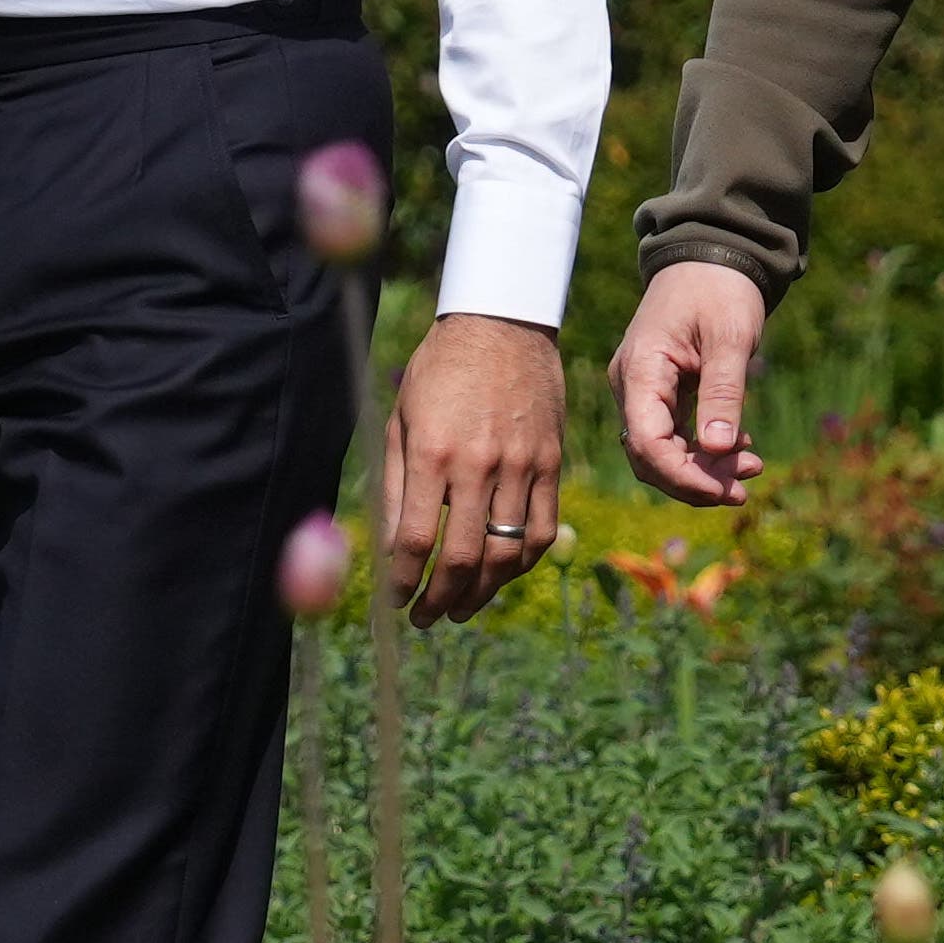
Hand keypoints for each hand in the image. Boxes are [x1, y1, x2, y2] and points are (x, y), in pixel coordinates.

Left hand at [390, 315, 571, 622]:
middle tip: (425, 618)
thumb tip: (393, 548)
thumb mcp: (402, 420)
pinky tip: (502, 575)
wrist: (501, 324)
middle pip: (461, 557)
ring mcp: (520, 465)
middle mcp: (478, 463)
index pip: (416, 539)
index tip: (393, 599)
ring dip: (481, 592)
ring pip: (506, 552)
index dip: (402, 580)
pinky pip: (542, 529)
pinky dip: (522, 563)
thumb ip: (397, 485)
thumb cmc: (439, 371)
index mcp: (432, 452)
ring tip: (461, 609)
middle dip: (439, 599)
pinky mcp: (550, 462)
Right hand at [610, 263, 773, 508]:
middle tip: (746, 485)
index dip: (685, 477)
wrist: (712, 252)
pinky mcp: (660, 390)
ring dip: (703, 468)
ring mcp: (643, 389)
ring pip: (662, 451)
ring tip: (751, 467)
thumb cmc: (720, 288)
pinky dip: (704, 449)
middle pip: (650, 457)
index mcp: (641, 370)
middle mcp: (632, 385)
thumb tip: (719, 450)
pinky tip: (740, 448)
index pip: (648, 444)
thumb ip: (723, 393)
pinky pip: (673, 434)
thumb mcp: (730, 338)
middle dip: (696, 479)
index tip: (727, 490)